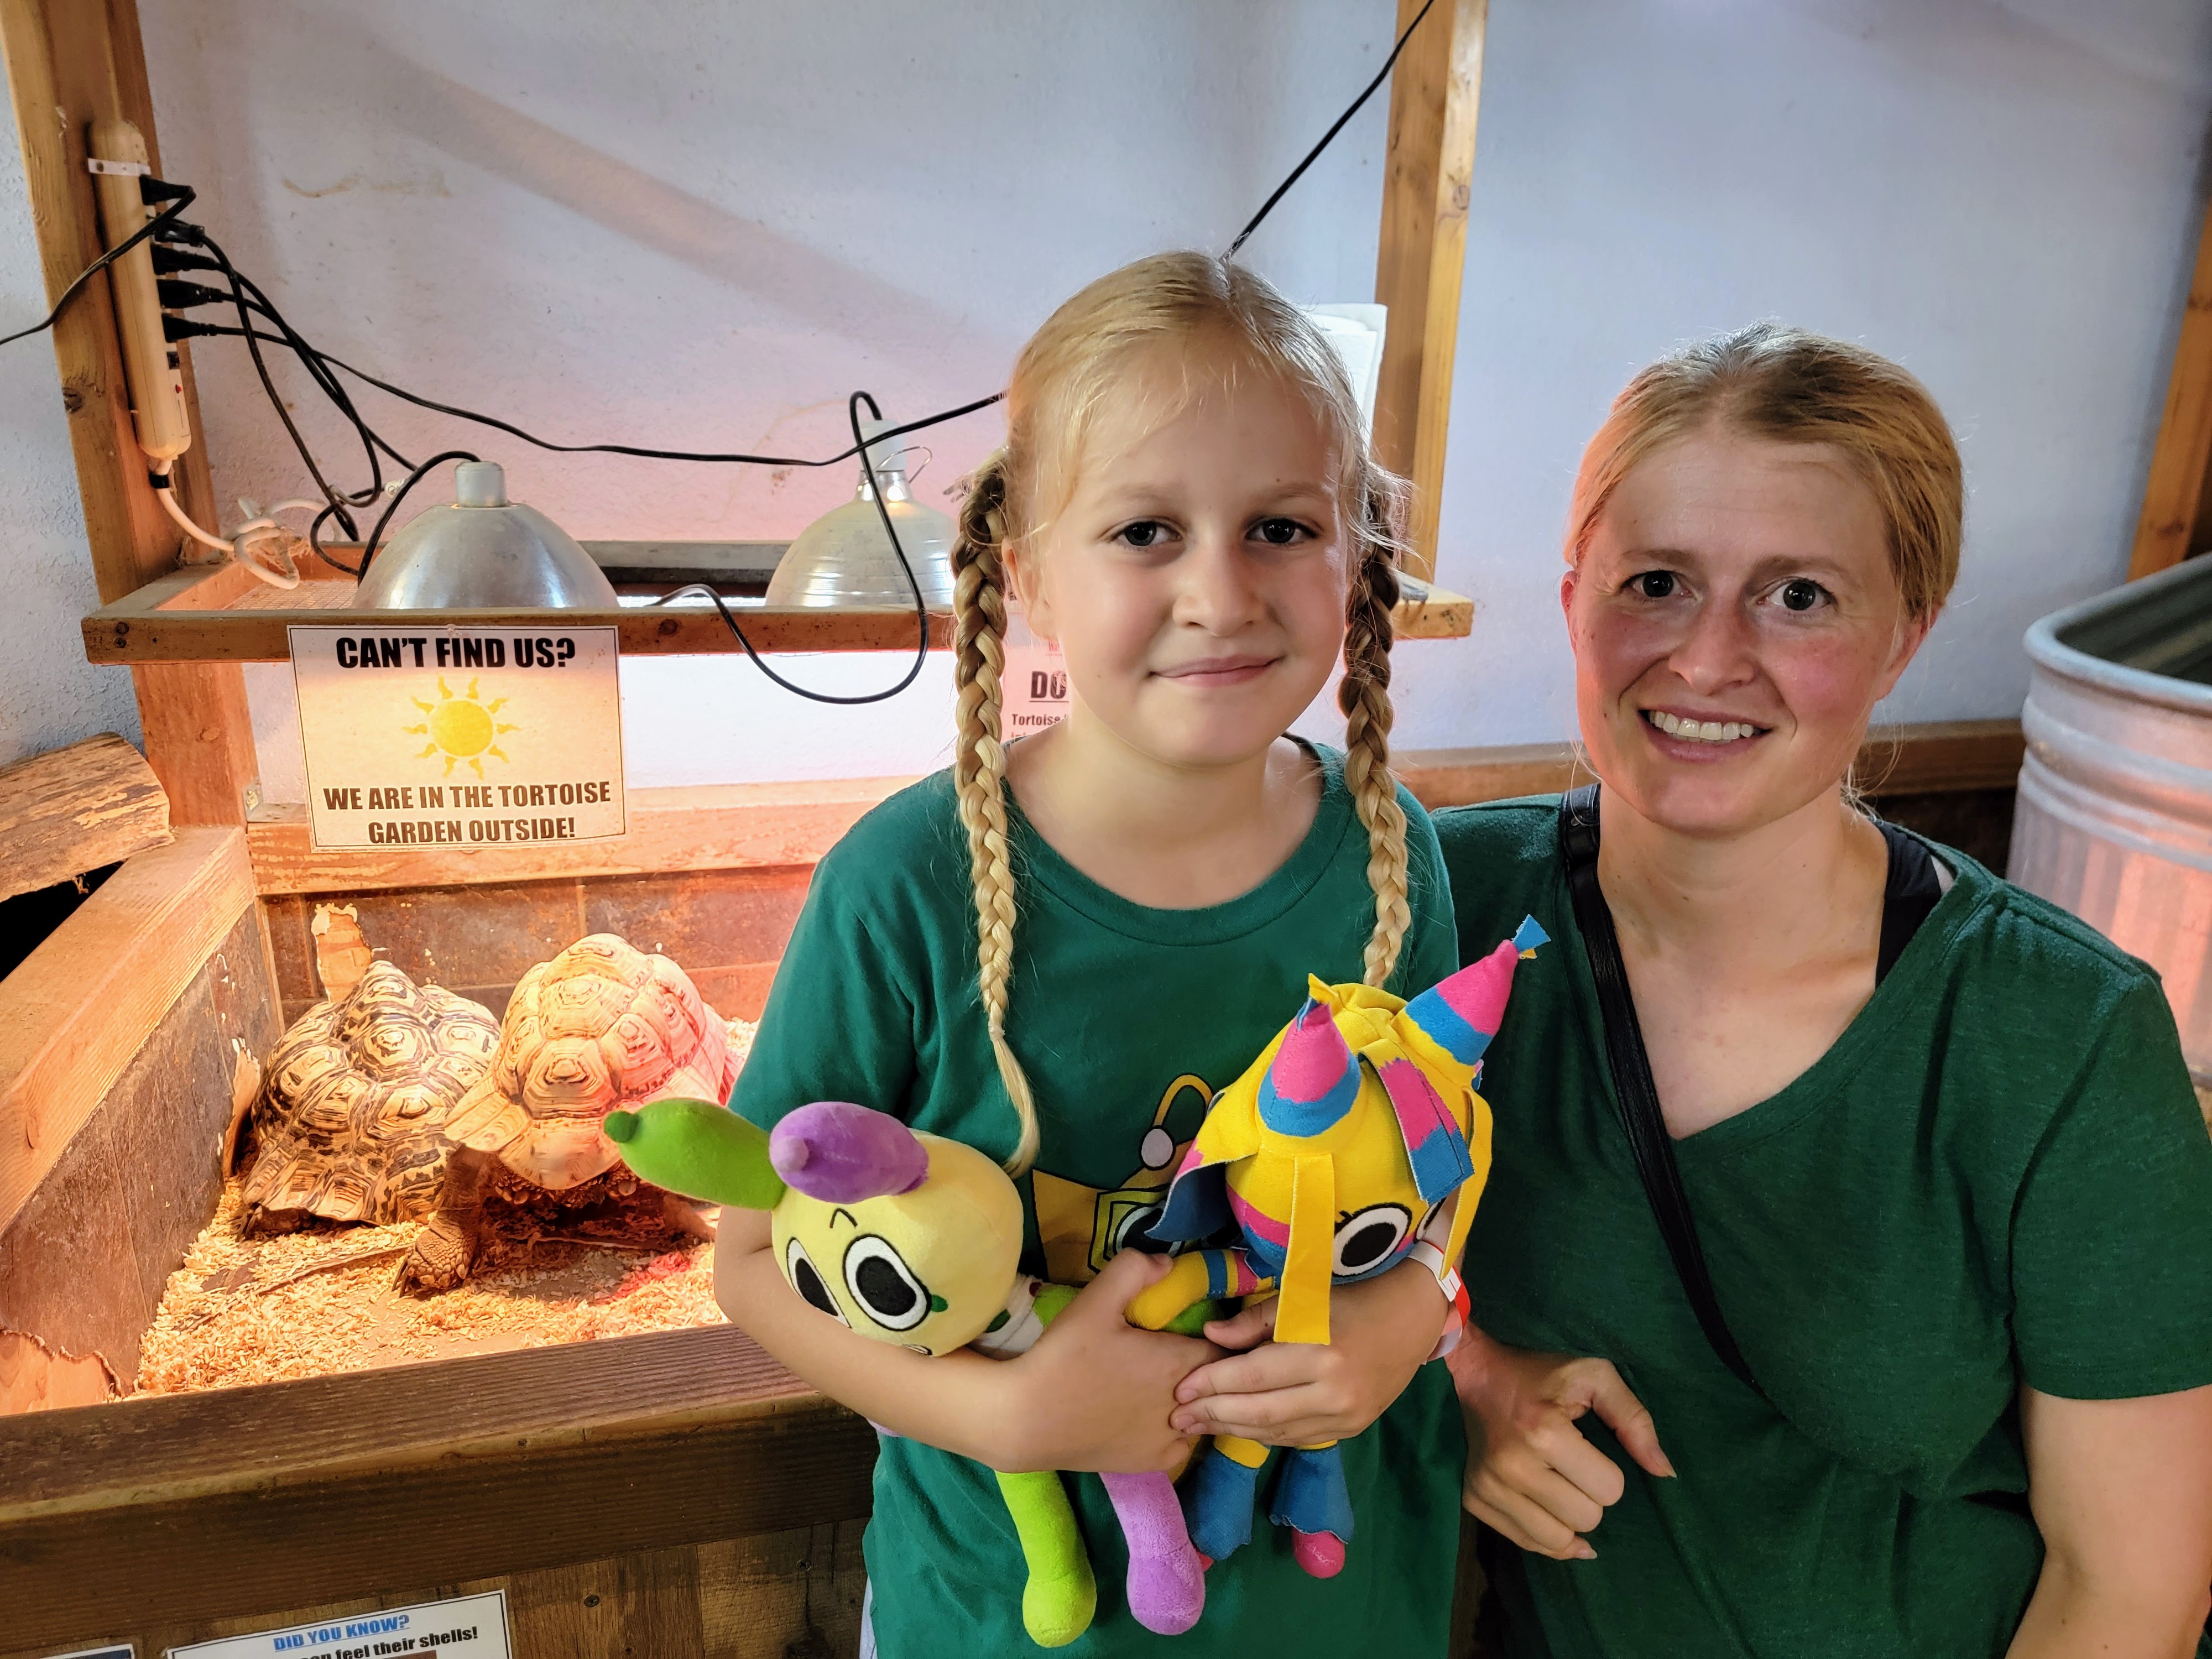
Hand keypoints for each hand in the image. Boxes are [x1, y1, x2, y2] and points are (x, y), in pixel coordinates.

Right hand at [995, 1248, 1221, 1475]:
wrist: (1027, 1419)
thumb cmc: (1063, 1357)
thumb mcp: (1094, 1301)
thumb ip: (1134, 1270)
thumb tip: (1168, 1263)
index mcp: (1179, 1362)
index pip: (1226, 1349)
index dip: (1219, 1338)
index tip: (1198, 1330)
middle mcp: (1186, 1404)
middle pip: (1217, 1382)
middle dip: (1207, 1368)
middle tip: (1178, 1354)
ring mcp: (1172, 1439)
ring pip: (1204, 1415)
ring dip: (1195, 1400)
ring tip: (1167, 1384)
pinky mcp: (1153, 1462)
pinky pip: (1183, 1444)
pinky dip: (1178, 1430)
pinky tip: (1155, 1416)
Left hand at [1167, 1260, 1446, 1445]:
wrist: (1412, 1319)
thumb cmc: (1353, 1299)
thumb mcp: (1304, 1298)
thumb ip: (1256, 1321)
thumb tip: (1211, 1335)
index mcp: (1321, 1353)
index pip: (1252, 1376)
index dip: (1212, 1383)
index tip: (1180, 1388)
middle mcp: (1334, 1393)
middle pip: (1259, 1412)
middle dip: (1213, 1415)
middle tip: (1177, 1417)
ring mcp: (1346, 1417)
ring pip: (1275, 1432)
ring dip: (1232, 1430)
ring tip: (1199, 1427)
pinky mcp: (1352, 1430)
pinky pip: (1296, 1438)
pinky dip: (1263, 1434)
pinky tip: (1238, 1428)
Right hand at [1448, 1327, 1673, 1559]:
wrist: (1472, 1373)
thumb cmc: (1539, 1373)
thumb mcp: (1594, 1376)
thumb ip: (1634, 1420)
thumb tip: (1664, 1472)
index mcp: (1545, 1432)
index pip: (1609, 1490)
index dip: (1610, 1474)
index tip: (1589, 1450)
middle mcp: (1513, 1465)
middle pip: (1586, 1519)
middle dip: (1591, 1498)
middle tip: (1573, 1468)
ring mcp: (1488, 1486)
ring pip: (1556, 1541)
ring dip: (1568, 1520)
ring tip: (1559, 1488)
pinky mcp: (1473, 1499)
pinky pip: (1526, 1543)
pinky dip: (1546, 1536)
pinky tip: (1551, 1514)